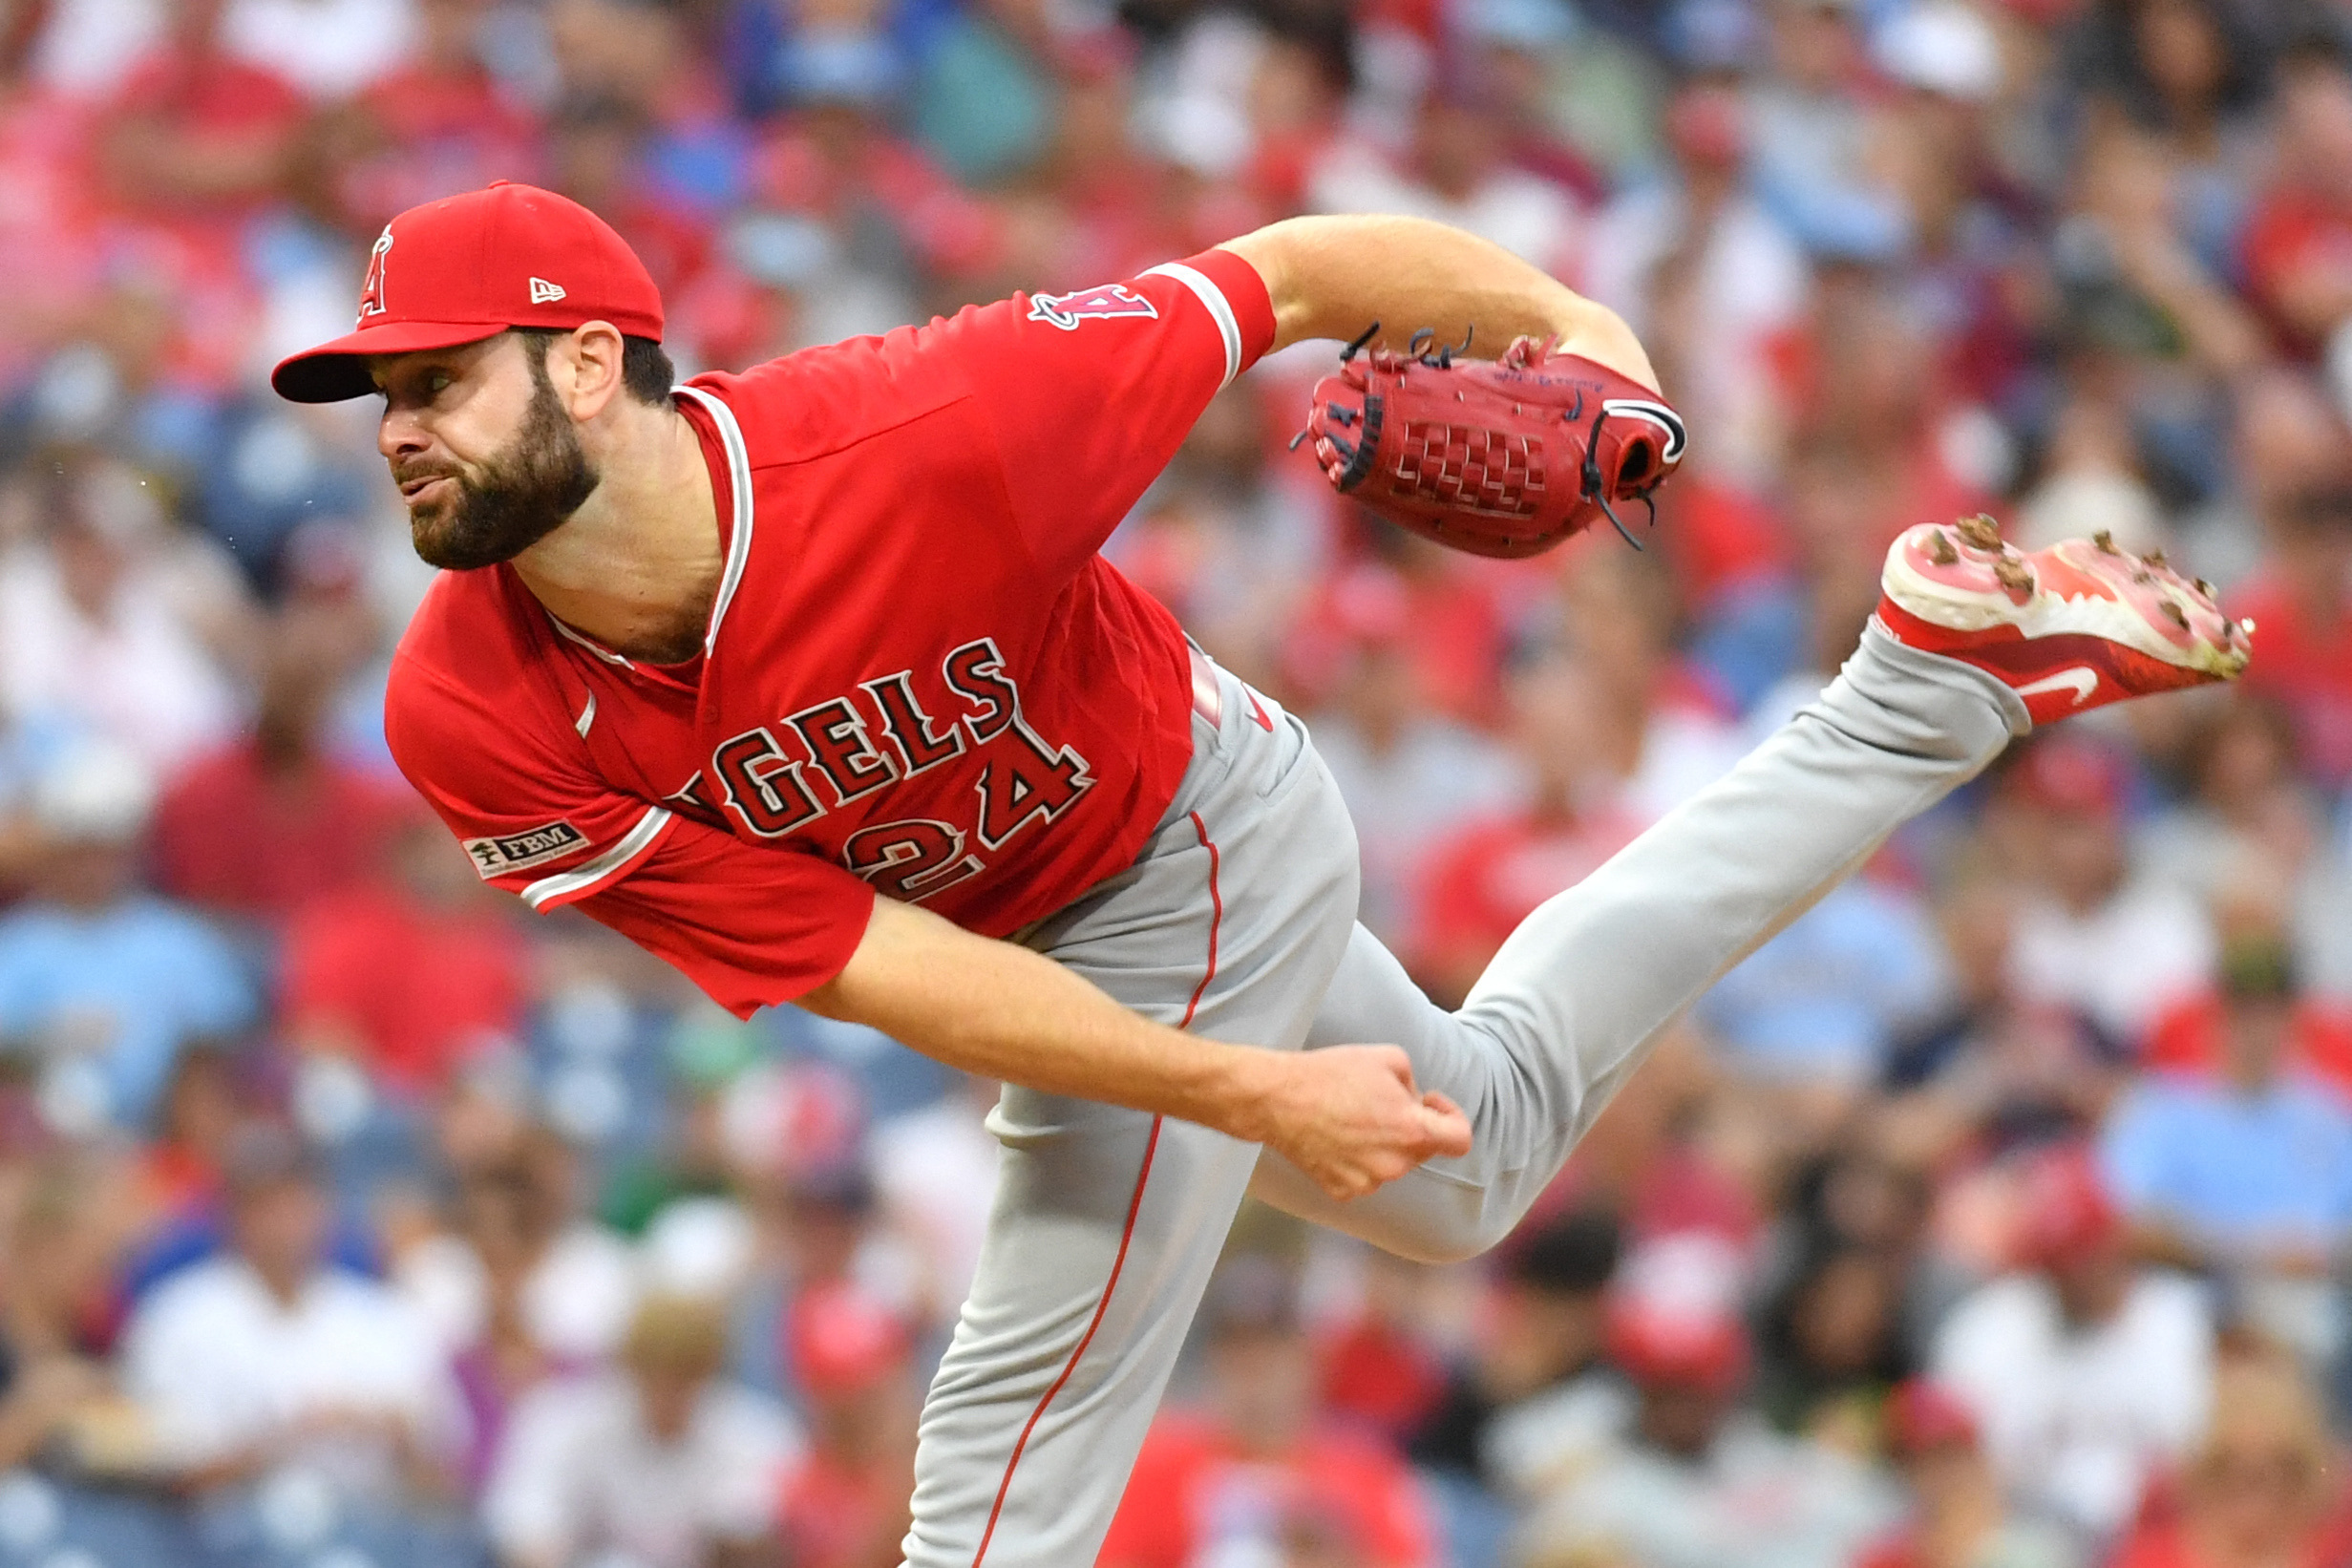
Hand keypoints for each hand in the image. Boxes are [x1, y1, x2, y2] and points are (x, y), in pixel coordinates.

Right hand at [1247, 1046, 1471, 1200]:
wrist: (1278, 1099)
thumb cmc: (1332, 1073)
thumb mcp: (1390, 1057)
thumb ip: (1415, 1083)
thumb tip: (1415, 1103)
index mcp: (1412, 1132)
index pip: (1460, 1140)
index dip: (1452, 1116)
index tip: (1431, 1103)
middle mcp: (1394, 1165)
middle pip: (1422, 1149)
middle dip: (1411, 1125)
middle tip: (1380, 1100)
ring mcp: (1367, 1182)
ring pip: (1392, 1163)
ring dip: (1383, 1143)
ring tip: (1352, 1117)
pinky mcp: (1342, 1191)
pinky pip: (1363, 1176)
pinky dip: (1357, 1159)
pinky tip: (1336, 1136)